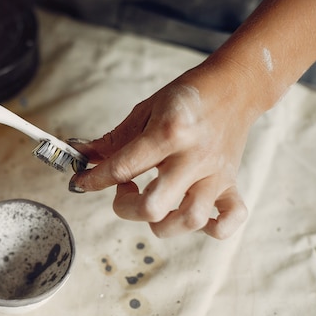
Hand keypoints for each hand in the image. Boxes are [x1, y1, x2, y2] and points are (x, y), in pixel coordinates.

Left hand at [68, 62, 258, 238]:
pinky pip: (232, 218)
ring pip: (190, 220)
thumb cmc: (187, 97)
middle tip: (124, 191)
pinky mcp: (231, 183)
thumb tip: (81, 155)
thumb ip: (113, 140)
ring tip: (154, 204)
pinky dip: (212, 228)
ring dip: (163, 223)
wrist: (234, 86)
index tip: (81, 183)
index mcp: (169, 133)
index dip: (93, 180)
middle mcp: (193, 157)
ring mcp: (215, 174)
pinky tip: (192, 217)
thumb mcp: (145, 110)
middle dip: (126, 208)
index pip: (122, 168)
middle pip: (153, 206)